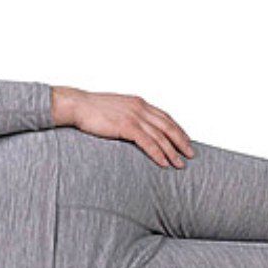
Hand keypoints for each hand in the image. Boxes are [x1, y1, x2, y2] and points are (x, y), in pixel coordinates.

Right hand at [51, 86, 193, 167]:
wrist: (76, 105)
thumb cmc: (91, 110)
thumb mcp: (115, 109)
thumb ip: (127, 116)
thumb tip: (133, 129)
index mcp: (139, 103)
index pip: (165, 117)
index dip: (177, 130)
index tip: (185, 141)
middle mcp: (140, 107)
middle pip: (168, 126)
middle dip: (181, 141)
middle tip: (191, 154)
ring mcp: (134, 116)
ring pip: (160, 136)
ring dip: (172, 152)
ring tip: (180, 164)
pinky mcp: (126, 126)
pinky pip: (148, 142)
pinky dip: (158, 154)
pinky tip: (164, 163)